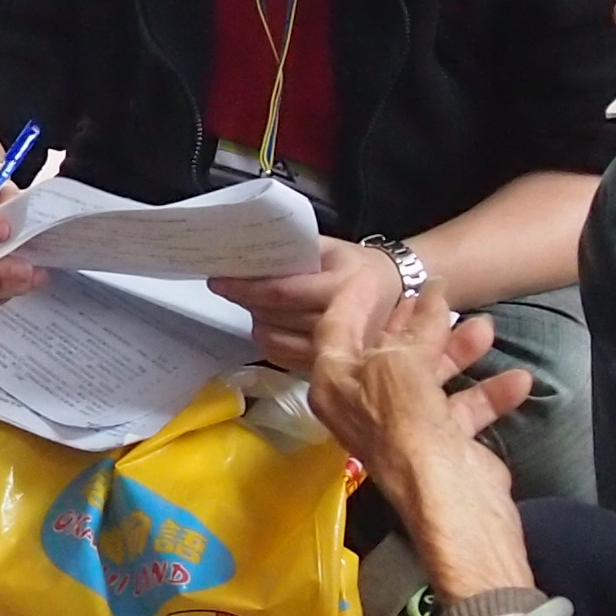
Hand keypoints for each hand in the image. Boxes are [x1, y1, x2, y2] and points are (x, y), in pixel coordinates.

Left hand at [213, 239, 420, 372]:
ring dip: (256, 323)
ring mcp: (336, 352)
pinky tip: (270, 325)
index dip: (246, 288)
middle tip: (230, 288)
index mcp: (343, 288)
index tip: (219, 281)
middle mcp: (340, 323)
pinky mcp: (328, 367)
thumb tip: (250, 250)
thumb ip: (297, 249)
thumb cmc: (359, 266)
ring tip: (254, 306)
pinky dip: (268, 343)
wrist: (396, 295)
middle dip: (247, 303)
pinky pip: (283, 359)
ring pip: (275, 343)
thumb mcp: (333, 248)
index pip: (282, 293)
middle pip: (275, 318)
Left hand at [307, 283, 536, 599]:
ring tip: (486, 327)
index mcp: (335, 384)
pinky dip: (488, 393)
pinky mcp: (442, 444)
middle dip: (416, 323)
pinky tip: (516, 379)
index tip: (376, 272)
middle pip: (387, 352)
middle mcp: (363, 405)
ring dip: (458, 351)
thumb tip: (434, 294)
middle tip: (439, 292)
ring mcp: (404, 426)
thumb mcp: (401, 362)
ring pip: (429, 377)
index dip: (354, 297)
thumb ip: (417, 327)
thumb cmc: (407, 421)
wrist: (449, 498)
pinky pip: (463, 407)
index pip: (336, 330)